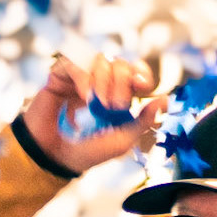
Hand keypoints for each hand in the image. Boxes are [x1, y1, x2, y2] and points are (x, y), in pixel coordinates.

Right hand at [21, 54, 166, 175]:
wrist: (52, 157)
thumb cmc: (85, 152)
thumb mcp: (121, 140)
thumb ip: (142, 121)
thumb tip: (164, 99)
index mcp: (117, 96)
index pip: (135, 71)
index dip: (141, 73)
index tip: (142, 86)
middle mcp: (100, 83)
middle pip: (121, 63)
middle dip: (122, 82)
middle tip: (114, 106)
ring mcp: (80, 78)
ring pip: (101, 59)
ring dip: (104, 81)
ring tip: (97, 104)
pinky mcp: (60, 75)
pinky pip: (76, 62)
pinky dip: (84, 77)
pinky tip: (85, 97)